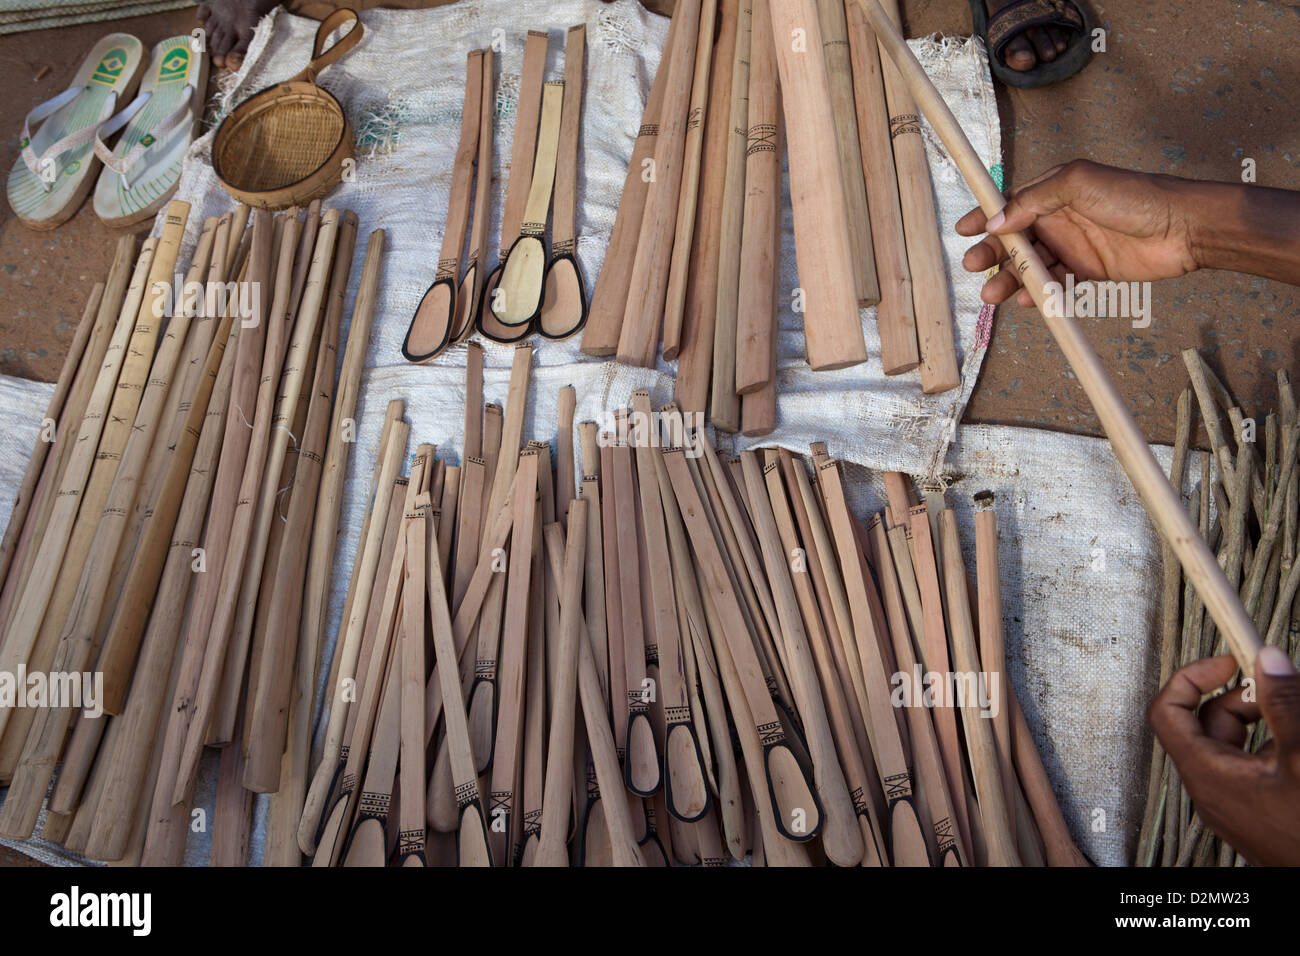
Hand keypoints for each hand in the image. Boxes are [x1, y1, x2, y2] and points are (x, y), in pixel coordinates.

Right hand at [956, 160, 1200, 306]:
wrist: (1182, 228)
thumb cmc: (1135, 195)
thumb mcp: (1079, 183)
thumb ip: (1035, 199)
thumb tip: (997, 220)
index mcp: (1055, 191)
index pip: (1010, 204)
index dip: (985, 216)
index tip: (962, 229)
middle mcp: (1060, 218)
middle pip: (1014, 239)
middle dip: (992, 254)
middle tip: (974, 266)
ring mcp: (1073, 246)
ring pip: (1031, 266)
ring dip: (1010, 279)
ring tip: (994, 294)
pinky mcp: (1087, 272)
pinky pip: (1054, 285)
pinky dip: (1039, 294)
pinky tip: (1028, 301)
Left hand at [1148, 647, 1299, 865]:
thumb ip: (1283, 704)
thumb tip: (1269, 663)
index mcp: (1208, 775)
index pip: (1167, 712)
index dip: (1192, 678)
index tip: (1225, 662)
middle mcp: (1214, 791)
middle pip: (1210, 724)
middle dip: (1245, 698)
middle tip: (1278, 685)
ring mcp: (1237, 804)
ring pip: (1239, 745)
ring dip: (1268, 723)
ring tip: (1297, 711)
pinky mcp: (1261, 813)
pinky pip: (1259, 768)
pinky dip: (1277, 748)